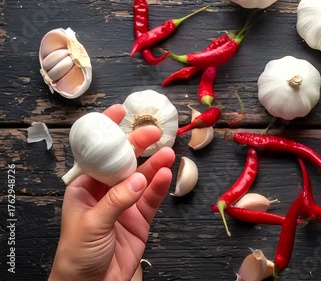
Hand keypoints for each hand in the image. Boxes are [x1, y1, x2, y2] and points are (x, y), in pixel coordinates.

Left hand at [49, 104, 175, 280]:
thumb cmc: (77, 254)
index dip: (107, 132)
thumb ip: (115, 201)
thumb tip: (138, 180)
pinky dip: (161, 186)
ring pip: (142, 178)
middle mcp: (106, 191)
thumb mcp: (91, 224)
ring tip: (168, 153)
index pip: (97, 154)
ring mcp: (125, 203)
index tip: (120, 112)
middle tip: (154, 133)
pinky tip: (167, 174)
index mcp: (85, 187)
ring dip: (154, 165)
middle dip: (138, 146)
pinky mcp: (141, 218)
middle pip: (124, 162)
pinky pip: (152, 198)